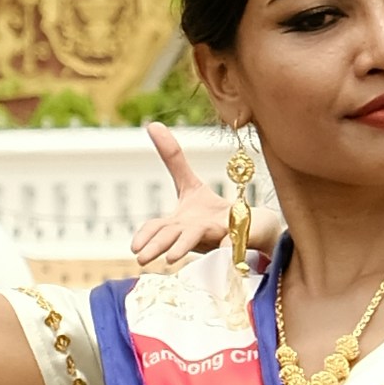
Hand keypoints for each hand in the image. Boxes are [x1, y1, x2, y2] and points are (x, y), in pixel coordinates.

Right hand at [125, 120, 262, 275]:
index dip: (145, 236)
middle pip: (171, 239)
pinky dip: (228, 248)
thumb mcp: (191, 184)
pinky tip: (227, 248)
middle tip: (142, 257)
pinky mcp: (237, 240)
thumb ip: (172, 158)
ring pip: (195, 243)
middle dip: (156, 246)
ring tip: (171, 259)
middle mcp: (193, 234)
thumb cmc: (212, 213)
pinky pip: (232, 245)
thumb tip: (152, 125)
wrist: (248, 229)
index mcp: (180, 224)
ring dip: (182, 249)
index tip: (134, 248)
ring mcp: (215, 238)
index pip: (157, 228)